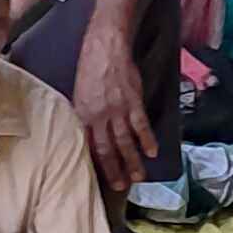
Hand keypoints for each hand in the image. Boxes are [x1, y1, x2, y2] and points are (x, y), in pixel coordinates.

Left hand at [70, 46, 157, 190]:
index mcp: (83, 115)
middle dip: (114, 170)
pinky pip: (140, 124)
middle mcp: (98, 115)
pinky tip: (152, 152)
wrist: (105, 46)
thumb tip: (89, 133)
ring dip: (132, 160)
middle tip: (121, 186)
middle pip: (106, 149)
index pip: (88, 146)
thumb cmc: (90, 68)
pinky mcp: (132, 100)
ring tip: (138, 177)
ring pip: (124, 141)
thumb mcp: (79, 93)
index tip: (101, 179)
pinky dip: (147, 139)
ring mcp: (116, 109)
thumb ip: (85, 115)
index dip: (96, 164)